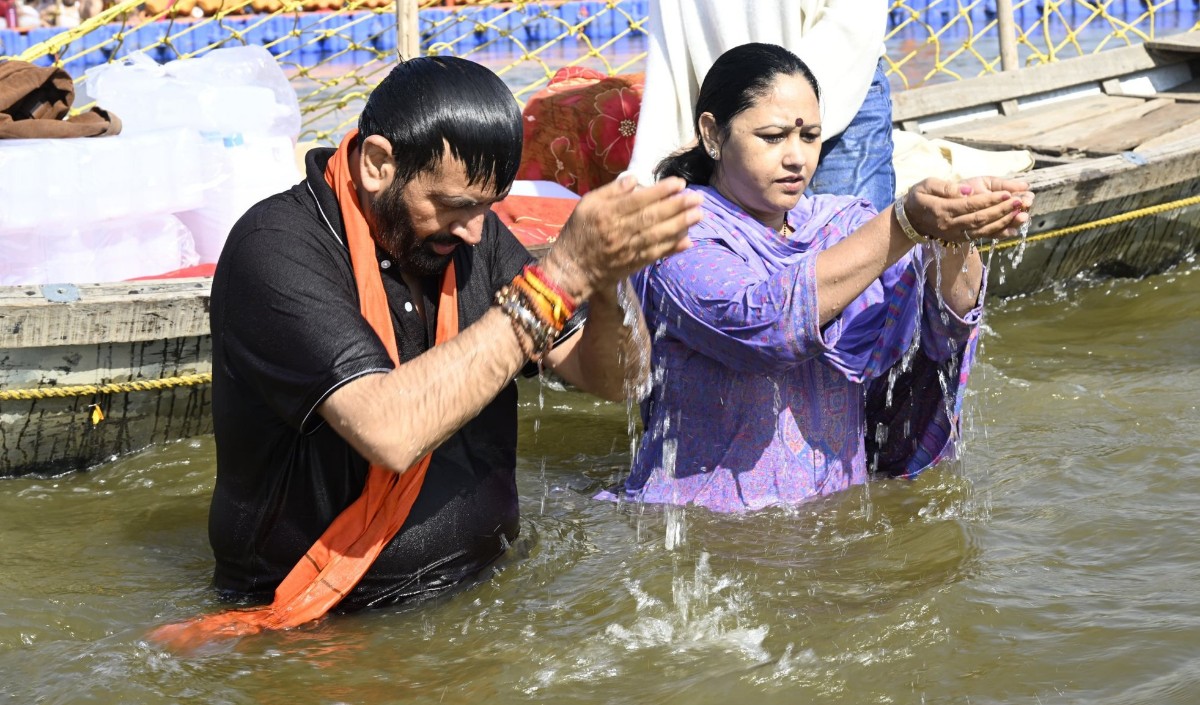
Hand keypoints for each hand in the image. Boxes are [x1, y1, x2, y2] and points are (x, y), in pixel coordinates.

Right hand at [539, 175, 702, 300]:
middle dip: (677, 207)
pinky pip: (656, 255)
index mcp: (606, 214)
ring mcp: (627, 250)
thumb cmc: (578, 232)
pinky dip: (672, 248)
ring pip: (657, 236)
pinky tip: (687, 240)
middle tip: (697, 197)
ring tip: (699, 215)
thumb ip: (610, 191)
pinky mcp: (633, 264)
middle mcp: (618, 232)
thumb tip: (634, 179)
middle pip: (652, 218)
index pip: (638, 201)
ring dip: (681, 226)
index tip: (679, 183)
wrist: (571, 268)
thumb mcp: (587, 205)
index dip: (661, 191)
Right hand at [905, 176, 1034, 244]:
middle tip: (1020, 201)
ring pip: (983, 230)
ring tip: (1021, 213)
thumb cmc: (919, 197)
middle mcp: (949, 225)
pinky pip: (982, 237)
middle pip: (980, 219)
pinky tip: (1014, 229)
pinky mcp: (960, 238)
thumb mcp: (926, 185)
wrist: (910, 219)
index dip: (990, 200)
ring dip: (1004, 222)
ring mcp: (955, 234)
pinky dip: (999, 233)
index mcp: (941, 210)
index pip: (969, 205)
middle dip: (1002, 211)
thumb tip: (966, 190)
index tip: (1007, 193)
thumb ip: (945, 187)